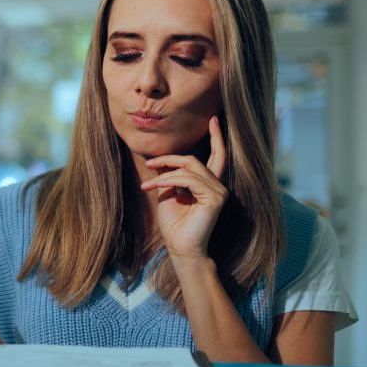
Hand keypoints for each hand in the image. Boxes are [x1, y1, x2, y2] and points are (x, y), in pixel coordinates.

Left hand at [141, 116, 227, 261]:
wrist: (180, 247)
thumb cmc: (174, 223)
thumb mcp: (168, 193)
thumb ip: (170, 176)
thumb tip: (162, 160)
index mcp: (209, 184)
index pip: (216, 156)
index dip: (216, 137)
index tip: (214, 119)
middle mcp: (218, 186)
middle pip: (196, 159)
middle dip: (171, 157)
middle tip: (149, 163)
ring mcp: (219, 192)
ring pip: (189, 168)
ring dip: (163, 173)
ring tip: (147, 184)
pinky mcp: (215, 198)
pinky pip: (188, 179)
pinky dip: (168, 180)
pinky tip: (153, 187)